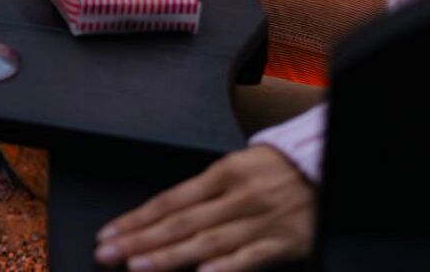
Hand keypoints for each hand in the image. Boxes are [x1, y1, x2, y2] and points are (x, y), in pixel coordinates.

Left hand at [94, 145, 315, 271]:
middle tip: (108, 253)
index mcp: (221, 174)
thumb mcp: (233, 169)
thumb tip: (160, 218)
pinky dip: (225, 267)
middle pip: (180, 222)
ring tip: (139, 266)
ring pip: (207, 241)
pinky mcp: (282, 243)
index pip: (169, 200)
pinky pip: (250, 258)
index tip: (109, 234)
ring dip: (170, 256)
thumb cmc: (271, 170)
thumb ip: (202, 195)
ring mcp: (258, 221)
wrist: (321, 167)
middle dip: (140, 240)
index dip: (137, 219)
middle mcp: (235, 197)